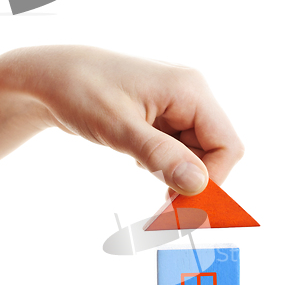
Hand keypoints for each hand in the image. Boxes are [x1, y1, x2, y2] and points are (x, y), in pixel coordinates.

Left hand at [0, 46, 243, 193]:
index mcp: (190, 90)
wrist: (52, 79)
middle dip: (193, 182)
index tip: (187, 205)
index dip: (213, 179)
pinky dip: (165, 167)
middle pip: (214, 153)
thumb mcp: (119, 128)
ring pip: (197, 156)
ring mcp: (179, 109)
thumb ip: (161, 156)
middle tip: (167, 206)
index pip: (226, 145)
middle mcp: (191, 97)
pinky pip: (179, 152)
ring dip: (177, 175)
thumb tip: (199, 185)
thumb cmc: (81, 90)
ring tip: (145, 172)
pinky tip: (141, 160)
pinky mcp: (166, 120)